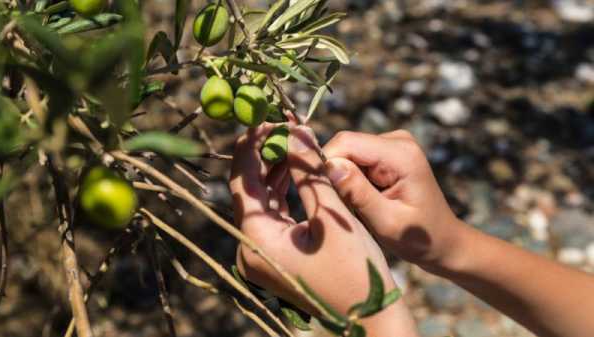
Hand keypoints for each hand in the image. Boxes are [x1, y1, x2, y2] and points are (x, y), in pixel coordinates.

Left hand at [230, 125, 417, 335]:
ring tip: (289, 144)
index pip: (241, 182)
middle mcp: (249, 249)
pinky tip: (292, 171)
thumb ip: (310, 172)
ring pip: (260, 202)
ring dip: (273, 173)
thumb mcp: (332, 215)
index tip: (265, 120)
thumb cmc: (355, 269)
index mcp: (257, 240)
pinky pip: (271, 216)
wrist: (369, 316)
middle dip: (263, 157)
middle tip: (281, 128)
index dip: (251, 147)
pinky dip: (281, 193)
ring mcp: (261, 254)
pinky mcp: (274, 256)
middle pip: (248, 191)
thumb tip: (296, 131)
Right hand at [323, 130, 467, 272]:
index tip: (323, 196)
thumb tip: (330, 166)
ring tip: (355, 207)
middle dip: (334, 173)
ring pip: (346, 152)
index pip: (346, 143)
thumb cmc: (419, 238)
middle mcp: (398, 140)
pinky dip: (350, 179)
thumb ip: (358, 193)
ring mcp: (393, 143)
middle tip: (341, 206)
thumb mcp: (387, 222)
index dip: (325, 165)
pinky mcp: (387, 151)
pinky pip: (354, 158)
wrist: (444, 241)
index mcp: (402, 154)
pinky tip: (362, 200)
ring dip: (342, 178)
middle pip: (344, 145)